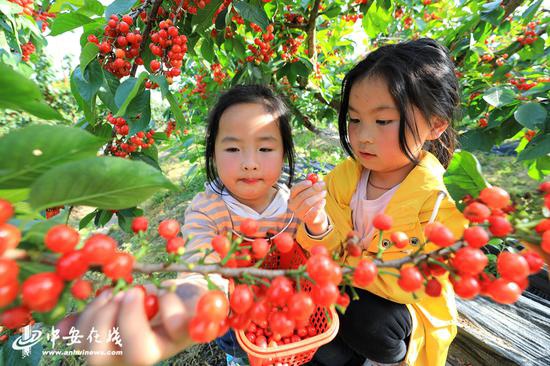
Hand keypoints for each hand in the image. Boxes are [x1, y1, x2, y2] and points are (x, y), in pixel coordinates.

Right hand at [57, 280, 206, 365]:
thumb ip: (92, 316)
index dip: (87, 328)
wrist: (191, 294)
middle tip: (118, 294)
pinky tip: (166, 291)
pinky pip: (174, 322)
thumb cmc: (152, 300)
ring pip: (139, 354)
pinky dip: (166, 299)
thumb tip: (60, 330)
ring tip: (138, 290)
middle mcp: (139, 355)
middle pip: (102, 362)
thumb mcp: (120, 304)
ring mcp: (164, 349)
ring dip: (131, 314)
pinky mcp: (189, 333)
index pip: (90, 356)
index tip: (103, 296)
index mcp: (119, 350)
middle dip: (102, 322)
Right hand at [289, 179, 327, 235]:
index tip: (311, 182)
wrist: (317, 216)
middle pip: (301, 196)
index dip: (302, 185)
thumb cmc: (313, 201)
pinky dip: (319, 206)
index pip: (294, 190)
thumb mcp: (313, 191)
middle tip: (322, 184)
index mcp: (292, 197)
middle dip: (313, 189)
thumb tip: (316, 176)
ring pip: (307, 203)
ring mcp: (299, 214)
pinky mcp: (306, 220)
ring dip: (317, 196)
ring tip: (324, 193)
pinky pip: (312, 213)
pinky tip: (323, 201)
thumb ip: (314, 183)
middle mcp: (293, 206)